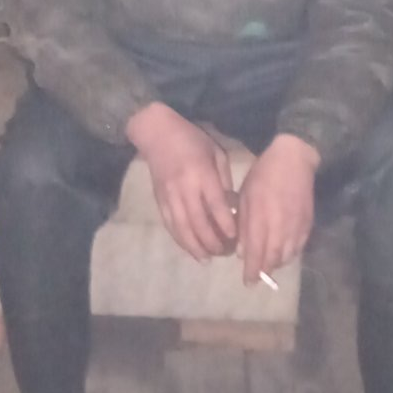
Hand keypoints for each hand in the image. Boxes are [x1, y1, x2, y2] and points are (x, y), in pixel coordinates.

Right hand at [125, 102, 234, 261]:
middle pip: (198, 221)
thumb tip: (232, 207)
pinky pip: (170, 226)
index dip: (224, 223)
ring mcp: (169, 196)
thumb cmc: (192, 140)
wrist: (157, 134)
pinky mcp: (159, 201)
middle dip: (212, 241)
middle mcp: (184, 188)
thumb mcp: (216, 153)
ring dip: (196, 246)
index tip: (234, 237)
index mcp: (202, 173)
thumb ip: (224, 180)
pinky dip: (181, 240)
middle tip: (224, 252)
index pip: (215, 204)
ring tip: (208, 258)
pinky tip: (191, 250)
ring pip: (182, 228)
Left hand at [236, 133, 320, 286]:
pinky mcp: (308, 223)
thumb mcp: (245, 196)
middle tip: (258, 277)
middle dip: (265, 271)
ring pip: (287, 255)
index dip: (253, 271)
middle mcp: (280, 226)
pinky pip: (299, 247)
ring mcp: (297, 226)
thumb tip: (242, 252)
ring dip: (277, 263)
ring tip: (269, 264)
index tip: (248, 282)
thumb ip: (244, 226)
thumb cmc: (263, 175)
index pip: (257, 253)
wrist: (294, 159)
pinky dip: (290, 254)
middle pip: (273, 258)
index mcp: (262, 218)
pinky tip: (284, 252)